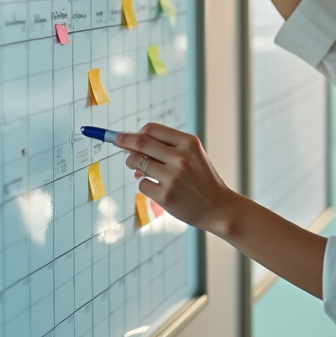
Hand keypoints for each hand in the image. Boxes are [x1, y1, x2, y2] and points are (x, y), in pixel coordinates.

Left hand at [117, 123, 239, 234]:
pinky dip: (145, 184)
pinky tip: (158, 188)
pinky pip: (142, 184)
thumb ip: (168, 147)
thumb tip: (132, 144)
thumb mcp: (194, 155)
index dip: (134, 132)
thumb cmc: (202, 179)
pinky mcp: (166, 195)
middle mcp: (181, 157)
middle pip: (141, 143)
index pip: (152, 129)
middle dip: (124, 142)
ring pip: (137, 163)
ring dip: (133, 165)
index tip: (124, 136)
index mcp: (189, 143)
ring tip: (141, 170)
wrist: (218, 207)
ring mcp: (173, 177)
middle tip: (116, 142)